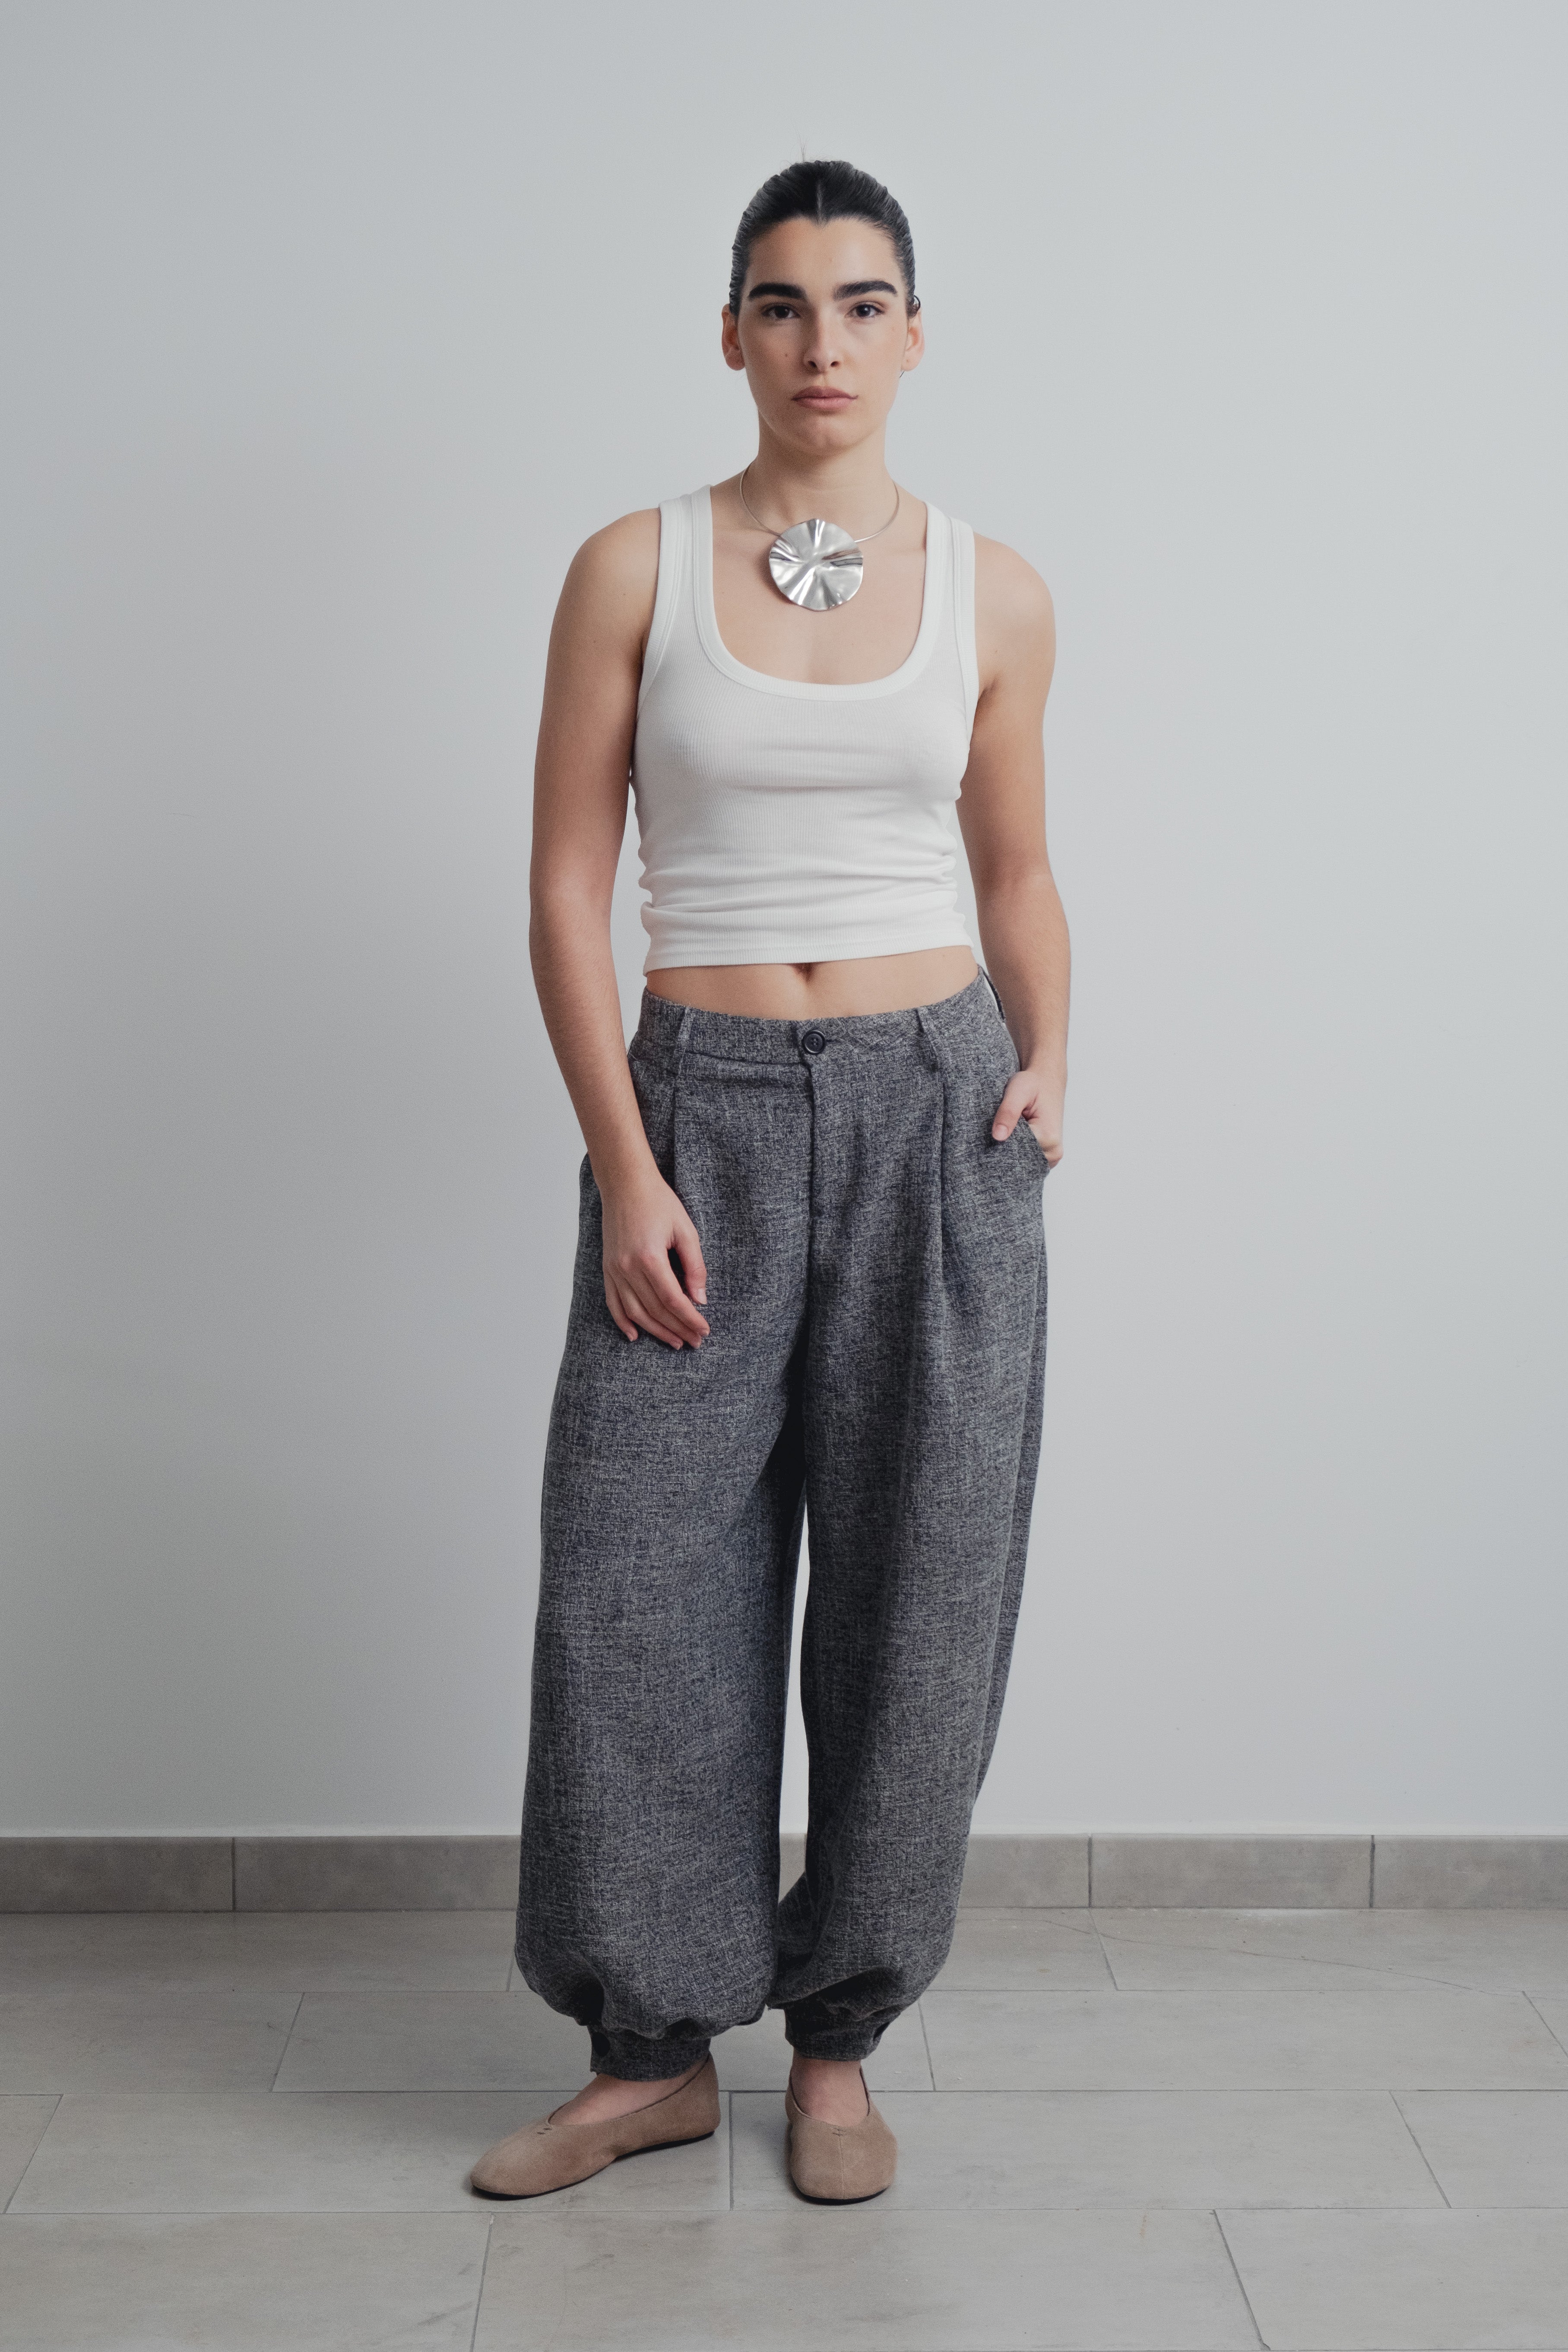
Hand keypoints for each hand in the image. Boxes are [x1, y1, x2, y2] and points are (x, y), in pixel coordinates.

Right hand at [600, 1165, 709, 1347]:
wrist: (626, 1185)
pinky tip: (635, 1335)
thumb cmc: (659, 1203)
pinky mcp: (607, 1268)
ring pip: (635, 1312)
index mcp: (649, 1257)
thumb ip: (694, 1266)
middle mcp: (628, 1267)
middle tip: (695, 1341)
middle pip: (655, 1310)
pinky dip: (623, 1321)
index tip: (704, 1330)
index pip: (672, 1300)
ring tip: (675, 1341)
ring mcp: (614, 1269)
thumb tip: (700, 1299)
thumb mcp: (685, 1230)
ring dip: (655, 1331)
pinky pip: (613, 1302)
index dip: (689, 1318)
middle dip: (677, 1328)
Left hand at [991, 1066, 1063, 1166]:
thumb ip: (1008, 1112)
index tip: (994, 1130)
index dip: (999, 1145)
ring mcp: (1051, 1156)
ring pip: (1022, 1161)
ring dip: (1011, 1148)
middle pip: (1019, 1161)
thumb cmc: (1034, 1083)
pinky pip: (1027, 1159)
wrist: (1047, 1081)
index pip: (1015, 1154)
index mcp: (1048, 1139)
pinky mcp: (1047, 1154)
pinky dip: (1017, 1149)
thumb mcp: (1018, 1091)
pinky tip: (1014, 1135)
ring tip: (1009, 1128)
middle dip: (1005, 1147)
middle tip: (1000, 1127)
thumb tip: (997, 1137)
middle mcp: (1053, 1152)